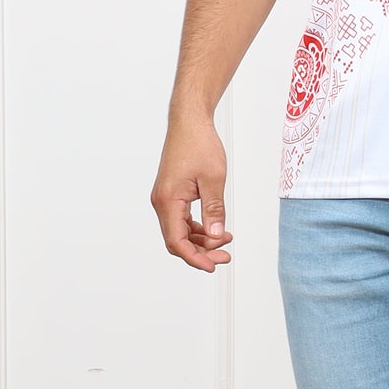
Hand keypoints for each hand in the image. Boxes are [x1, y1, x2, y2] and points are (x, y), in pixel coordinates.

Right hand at [151, 113, 233, 272]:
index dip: (195, 258)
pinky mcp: (171, 194)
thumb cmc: (199, 144)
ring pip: (180, 231)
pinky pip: (182, 220)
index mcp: (168, 200)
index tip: (213, 266)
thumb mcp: (213, 179)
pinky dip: (198, 228)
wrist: (189, 122)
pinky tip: (215, 229)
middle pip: (177, 240)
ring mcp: (165, 199)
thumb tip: (217, 236)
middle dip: (201, 252)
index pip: (177, 241)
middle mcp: (161, 202)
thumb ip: (214, 209)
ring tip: (226, 241)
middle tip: (225, 256)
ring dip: (201, 240)